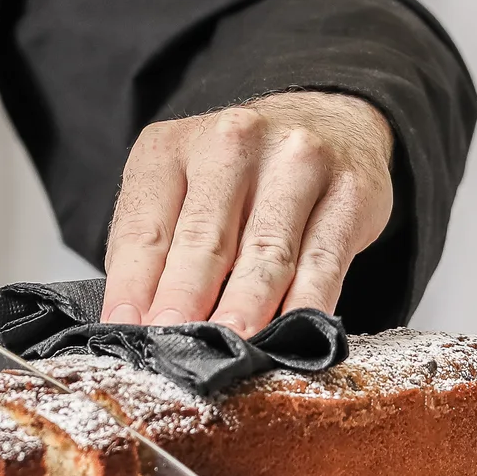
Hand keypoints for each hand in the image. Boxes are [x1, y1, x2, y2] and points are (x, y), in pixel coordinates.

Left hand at [100, 91, 392, 333]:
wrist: (331, 125)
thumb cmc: (242, 174)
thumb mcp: (181, 191)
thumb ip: (157, 250)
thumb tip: (137, 324)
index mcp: (171, 148)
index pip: (144, 229)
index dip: (133, 287)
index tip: (126, 331)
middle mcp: (233, 142)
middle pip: (204, 239)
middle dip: (187, 301)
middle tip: (176, 350)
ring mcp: (296, 162)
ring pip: (266, 252)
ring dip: (246, 308)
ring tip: (232, 349)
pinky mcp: (349, 191)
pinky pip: (323, 261)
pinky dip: (306, 305)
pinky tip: (293, 335)